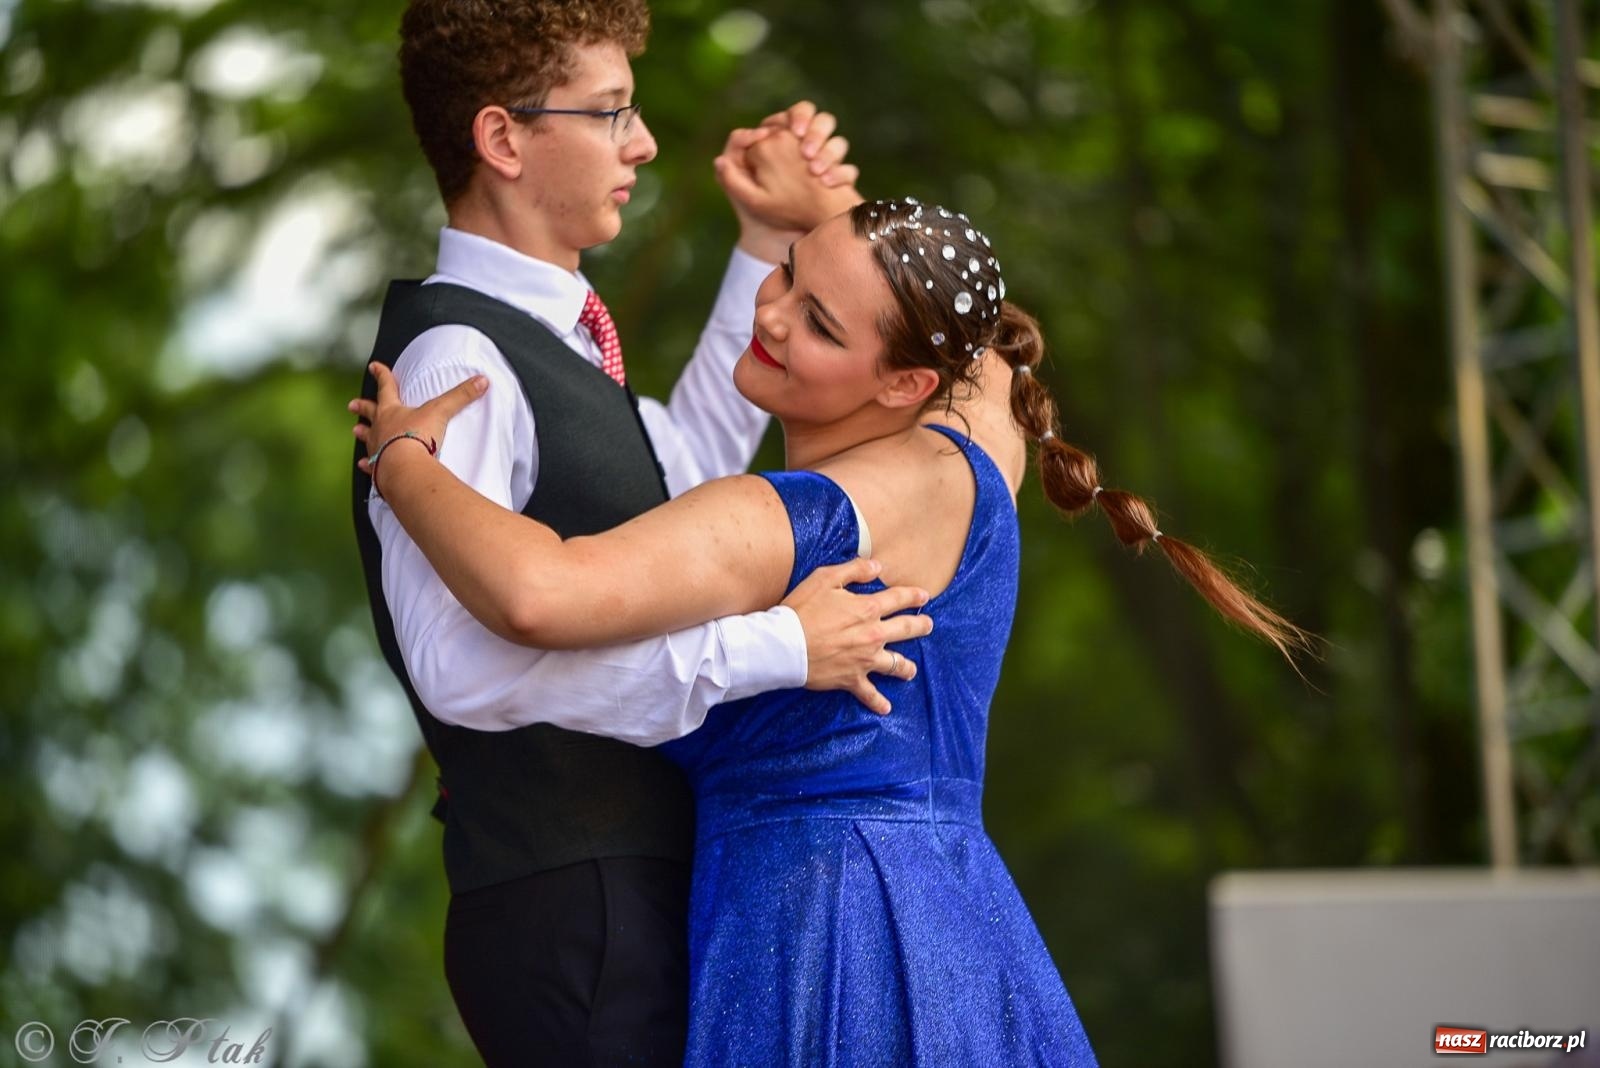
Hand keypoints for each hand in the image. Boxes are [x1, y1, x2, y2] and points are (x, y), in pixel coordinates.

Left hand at [347, 361, 486, 485]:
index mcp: (393, 410)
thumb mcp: (441, 412)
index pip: (386, 386)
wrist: (405, 467)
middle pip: (369, 412)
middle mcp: (380, 427)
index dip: (382, 375)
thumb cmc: (417, 437)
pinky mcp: (378, 467)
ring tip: (356, 431)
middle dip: (362, 406)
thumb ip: (461, 396)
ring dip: (362, 433)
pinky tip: (364, 465)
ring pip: (367, 437)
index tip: (374, 366)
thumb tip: (482, 380)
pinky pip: (370, 464)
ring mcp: (376, 447)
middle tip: (352, 404)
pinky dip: (367, 464)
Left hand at [715, 102, 862, 260]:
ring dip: (830, 152)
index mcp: (783, 142)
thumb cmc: (757, 213)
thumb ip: (734, 166)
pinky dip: (842, 175)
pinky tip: (826, 183)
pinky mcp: (838, 183)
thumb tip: (741, 140)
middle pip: (823, 121)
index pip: (794, 116)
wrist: (780, 240)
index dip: (797, 117)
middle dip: (817, 130)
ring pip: (839, 144)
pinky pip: (849, 172)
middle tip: (806, 149)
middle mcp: (807, 150)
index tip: (792, 130)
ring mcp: (826, 165)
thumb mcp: (742, 191)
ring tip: (814, 169)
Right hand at [783, 558, 933, 714]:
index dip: (913, 596)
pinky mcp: (852, 679)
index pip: (898, 599)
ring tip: (911, 670)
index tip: (924, 596)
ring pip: (895, 664)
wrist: (784, 645)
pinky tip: (886, 709)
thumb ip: (854, 570)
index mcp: (867, 609)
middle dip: (920, 626)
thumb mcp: (825, 578)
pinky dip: (878, 702)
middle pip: (906, 630)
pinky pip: (869, 694)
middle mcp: (873, 635)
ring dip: (906, 667)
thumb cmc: (801, 609)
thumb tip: (878, 566)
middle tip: (928, 625)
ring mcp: (865, 660)